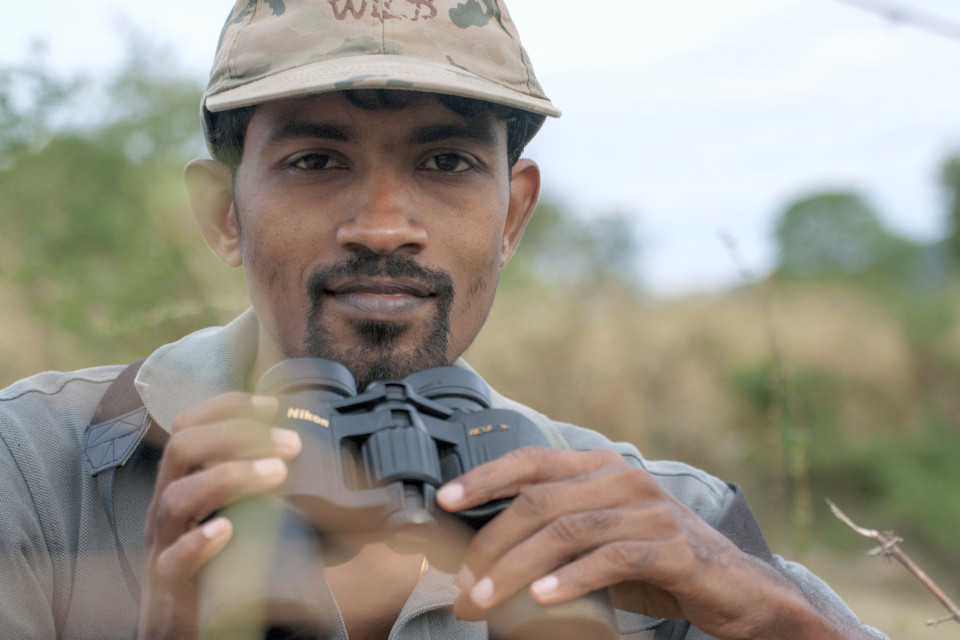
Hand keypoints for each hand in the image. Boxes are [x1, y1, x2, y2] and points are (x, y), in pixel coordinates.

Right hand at [137, 393, 300, 639]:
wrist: (179, 629)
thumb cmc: (211, 564)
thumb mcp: (233, 512)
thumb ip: (257, 485)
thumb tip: (304, 454)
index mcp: (182, 483)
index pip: (189, 426)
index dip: (227, 407)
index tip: (271, 404)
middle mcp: (167, 506)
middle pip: (182, 449)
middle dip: (237, 435)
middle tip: (289, 444)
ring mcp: (164, 545)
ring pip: (176, 498)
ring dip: (229, 478)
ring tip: (276, 475)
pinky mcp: (170, 585)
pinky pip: (174, 560)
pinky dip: (199, 542)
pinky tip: (228, 530)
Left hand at [436, 447, 862, 639]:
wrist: (734, 587)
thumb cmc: (655, 561)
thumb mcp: (600, 537)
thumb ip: (555, 530)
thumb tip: (483, 550)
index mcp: (601, 467)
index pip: (532, 460)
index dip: (485, 478)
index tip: (444, 501)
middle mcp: (623, 479)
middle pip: (540, 500)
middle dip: (491, 541)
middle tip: (463, 582)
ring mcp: (650, 510)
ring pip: (567, 530)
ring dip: (517, 567)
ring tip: (486, 597)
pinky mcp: (672, 548)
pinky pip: (611, 559)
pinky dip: (570, 579)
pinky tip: (542, 599)